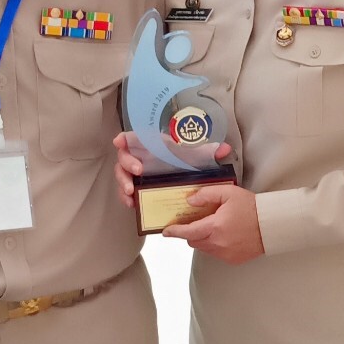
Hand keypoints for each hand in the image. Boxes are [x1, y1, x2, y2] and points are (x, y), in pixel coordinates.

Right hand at [114, 130, 232, 213]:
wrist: (187, 177)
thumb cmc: (188, 162)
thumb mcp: (198, 156)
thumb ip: (210, 151)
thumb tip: (224, 149)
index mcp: (154, 146)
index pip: (135, 139)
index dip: (125, 139)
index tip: (119, 142)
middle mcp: (142, 158)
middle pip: (125, 157)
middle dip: (127, 163)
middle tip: (138, 171)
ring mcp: (138, 174)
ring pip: (122, 175)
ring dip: (123, 183)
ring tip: (131, 192)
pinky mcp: (138, 188)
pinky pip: (126, 193)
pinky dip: (126, 198)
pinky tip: (132, 204)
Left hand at [167, 182, 264, 262]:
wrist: (271, 225)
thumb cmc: (251, 207)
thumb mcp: (228, 193)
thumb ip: (206, 195)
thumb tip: (190, 201)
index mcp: (215, 227)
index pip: (188, 232)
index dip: (175, 232)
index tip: (166, 231)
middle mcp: (218, 243)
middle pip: (194, 241)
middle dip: (192, 233)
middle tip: (198, 222)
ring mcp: (225, 254)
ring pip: (204, 248)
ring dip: (203, 239)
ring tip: (215, 227)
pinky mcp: (233, 260)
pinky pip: (216, 253)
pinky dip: (215, 245)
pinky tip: (226, 235)